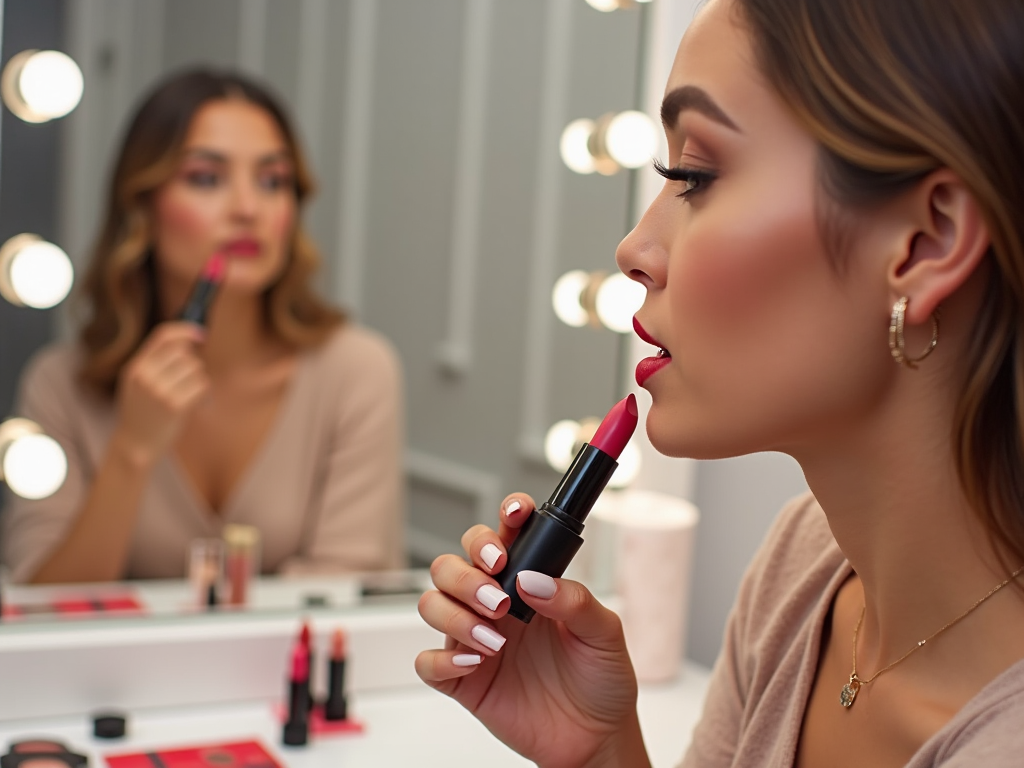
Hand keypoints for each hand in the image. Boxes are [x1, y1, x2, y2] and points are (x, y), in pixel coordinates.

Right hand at [113, 322, 209, 465]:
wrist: (135, 445)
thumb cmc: (142, 413)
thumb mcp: (137, 384)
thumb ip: (155, 363)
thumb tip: (190, 342)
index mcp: (135, 367)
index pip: (163, 336)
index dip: (185, 330)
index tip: (201, 334)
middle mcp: (145, 375)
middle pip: (185, 353)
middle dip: (193, 366)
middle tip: (189, 383)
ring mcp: (159, 390)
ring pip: (196, 368)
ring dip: (199, 381)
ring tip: (190, 396)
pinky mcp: (175, 405)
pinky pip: (202, 385)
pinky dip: (204, 394)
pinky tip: (197, 405)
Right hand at [416, 494, 646, 767]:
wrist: (595, 738)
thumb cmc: (601, 679)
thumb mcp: (604, 634)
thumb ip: (574, 600)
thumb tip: (534, 579)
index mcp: (528, 582)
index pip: (504, 535)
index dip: (503, 517)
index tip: (514, 516)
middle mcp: (495, 603)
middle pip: (452, 564)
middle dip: (467, 574)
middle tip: (499, 599)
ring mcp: (474, 639)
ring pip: (432, 604)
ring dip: (455, 615)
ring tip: (496, 640)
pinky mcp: (463, 679)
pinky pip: (428, 662)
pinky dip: (443, 659)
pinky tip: (475, 663)